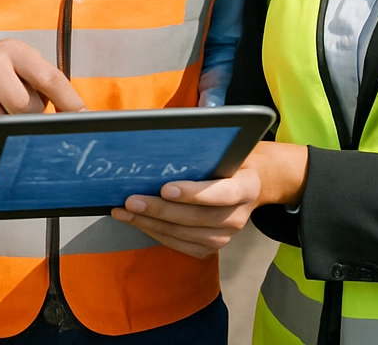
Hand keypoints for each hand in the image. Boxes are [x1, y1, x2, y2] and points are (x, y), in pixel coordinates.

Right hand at [0, 38, 85, 144]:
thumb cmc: (1, 82)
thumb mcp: (25, 76)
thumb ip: (51, 91)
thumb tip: (82, 119)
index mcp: (15, 49)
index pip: (49, 77)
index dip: (69, 103)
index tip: (82, 122)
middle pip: (22, 106)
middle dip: (25, 118)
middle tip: (17, 114)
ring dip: (1, 131)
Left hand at [110, 140, 308, 257]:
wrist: (252, 183)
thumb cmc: (231, 158)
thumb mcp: (228, 146)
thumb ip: (206, 145)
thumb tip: (167, 129)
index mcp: (247, 186)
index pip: (223, 194)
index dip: (194, 193)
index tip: (165, 188)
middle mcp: (239, 216)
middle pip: (198, 219)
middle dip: (160, 210)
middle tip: (131, 200)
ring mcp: (226, 236)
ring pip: (186, 236)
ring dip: (152, 224)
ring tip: (125, 212)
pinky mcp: (213, 247)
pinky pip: (182, 246)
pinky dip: (157, 235)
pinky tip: (137, 222)